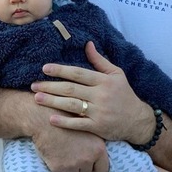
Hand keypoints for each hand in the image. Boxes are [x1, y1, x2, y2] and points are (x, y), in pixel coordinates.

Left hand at [30, 42, 153, 143]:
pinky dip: (64, 122)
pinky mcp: (98, 127)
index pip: (79, 73)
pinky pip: (78, 124)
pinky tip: (51, 118)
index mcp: (104, 81)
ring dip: (52, 102)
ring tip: (37, 98)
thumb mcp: (117, 74)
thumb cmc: (124, 94)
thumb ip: (100, 61)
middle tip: (33, 85)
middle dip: (50, 86)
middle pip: (71, 89)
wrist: (137, 120)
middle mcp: (101, 95)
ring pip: (72, 106)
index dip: (61, 70)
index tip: (45, 68)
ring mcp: (99, 112)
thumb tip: (87, 44)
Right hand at [33, 120, 109, 171]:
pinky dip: (56, 170)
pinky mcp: (58, 168)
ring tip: (62, 152)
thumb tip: (96, 154)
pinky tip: (54, 156)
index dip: (95, 166)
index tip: (89, 163)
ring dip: (67, 168)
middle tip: (71, 154)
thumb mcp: (88, 128)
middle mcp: (87, 158)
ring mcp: (73, 165)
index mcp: (98, 149)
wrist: (45, 119)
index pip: (103, 169)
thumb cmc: (66, 119)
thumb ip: (95, 143)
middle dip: (79, 167)